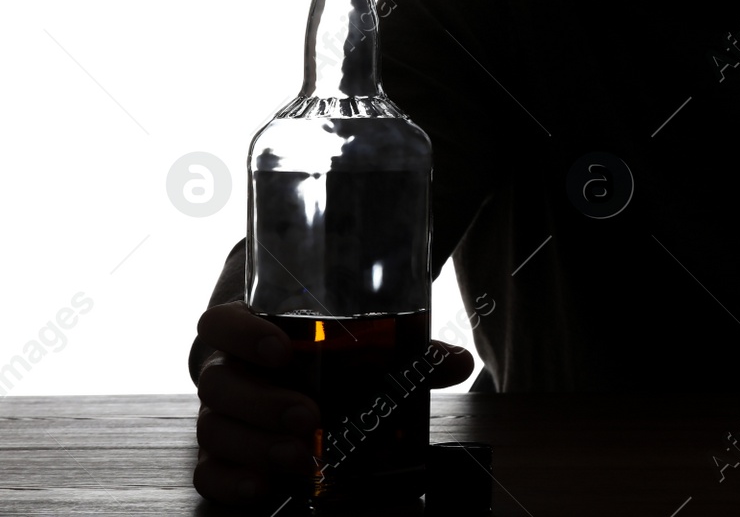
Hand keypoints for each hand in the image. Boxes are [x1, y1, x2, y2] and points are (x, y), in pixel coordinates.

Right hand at [192, 300, 474, 506]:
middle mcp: (228, 372)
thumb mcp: (358, 346)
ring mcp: (222, 416)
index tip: (283, 349)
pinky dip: (233, 483)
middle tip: (310, 415)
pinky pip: (209, 473)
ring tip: (300, 458)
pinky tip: (264, 490)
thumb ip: (406, 353)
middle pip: (219, 384)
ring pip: (214, 431)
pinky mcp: (222, 457)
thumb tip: (458, 362)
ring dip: (257, 446)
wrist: (287, 376)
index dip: (243, 334)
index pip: (221, 323)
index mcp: (251, 332)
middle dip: (263, 403)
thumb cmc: (322, 355)